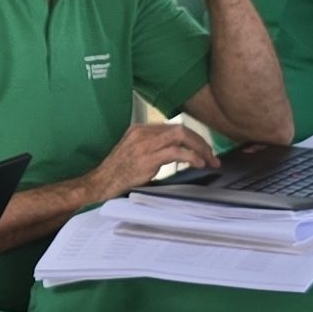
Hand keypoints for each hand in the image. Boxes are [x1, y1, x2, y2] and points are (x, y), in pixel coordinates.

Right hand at [83, 122, 218, 200]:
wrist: (100, 184)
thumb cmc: (118, 173)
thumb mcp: (135, 154)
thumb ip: (154, 149)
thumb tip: (180, 154)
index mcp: (140, 129)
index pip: (174, 127)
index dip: (193, 138)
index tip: (204, 150)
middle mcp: (143, 132)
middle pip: (181, 129)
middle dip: (200, 142)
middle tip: (212, 157)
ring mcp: (144, 144)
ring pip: (181, 136)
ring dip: (200, 148)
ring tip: (210, 161)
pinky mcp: (147, 157)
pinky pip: (176, 152)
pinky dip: (191, 156)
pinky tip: (199, 164)